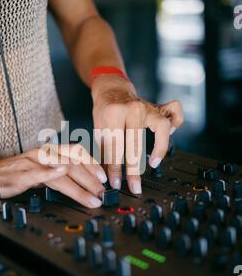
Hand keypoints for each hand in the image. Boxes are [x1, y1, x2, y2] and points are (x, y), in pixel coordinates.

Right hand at [0, 145, 106, 207]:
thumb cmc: (16, 173)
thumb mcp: (42, 169)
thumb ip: (61, 173)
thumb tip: (84, 181)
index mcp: (49, 152)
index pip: (76, 152)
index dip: (92, 164)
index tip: (105, 177)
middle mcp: (43, 154)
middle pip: (73, 164)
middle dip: (91, 180)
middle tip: (103, 193)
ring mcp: (32, 164)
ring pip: (60, 170)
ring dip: (79, 185)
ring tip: (92, 197)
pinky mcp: (21, 175)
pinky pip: (37, 172)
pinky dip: (50, 172)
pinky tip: (61, 174)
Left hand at [92, 75, 183, 193]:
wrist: (112, 88)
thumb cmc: (105, 110)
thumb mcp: (98, 130)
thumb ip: (104, 152)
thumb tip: (108, 177)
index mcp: (113, 113)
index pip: (115, 146)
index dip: (115, 168)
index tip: (115, 183)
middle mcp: (133, 108)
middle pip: (136, 143)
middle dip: (134, 169)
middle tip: (135, 186)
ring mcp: (148, 106)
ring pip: (161, 128)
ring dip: (159, 149)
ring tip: (153, 163)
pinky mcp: (159, 106)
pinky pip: (176, 113)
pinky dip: (177, 123)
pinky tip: (170, 135)